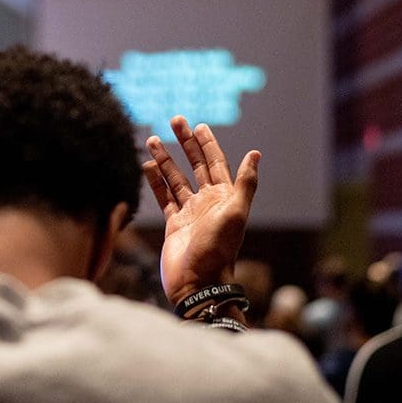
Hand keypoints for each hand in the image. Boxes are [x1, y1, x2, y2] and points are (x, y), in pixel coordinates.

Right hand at [143, 115, 259, 306]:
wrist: (197, 282)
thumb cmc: (218, 250)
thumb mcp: (236, 213)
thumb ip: (244, 184)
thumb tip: (255, 153)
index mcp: (225, 197)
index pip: (215, 162)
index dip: (207, 143)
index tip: (198, 126)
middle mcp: (207, 201)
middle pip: (195, 165)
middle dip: (185, 142)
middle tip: (175, 120)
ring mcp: (189, 212)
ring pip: (175, 179)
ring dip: (165, 159)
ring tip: (152, 139)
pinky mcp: (173, 224)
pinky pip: (163, 197)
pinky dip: (155, 181)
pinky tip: (146, 166)